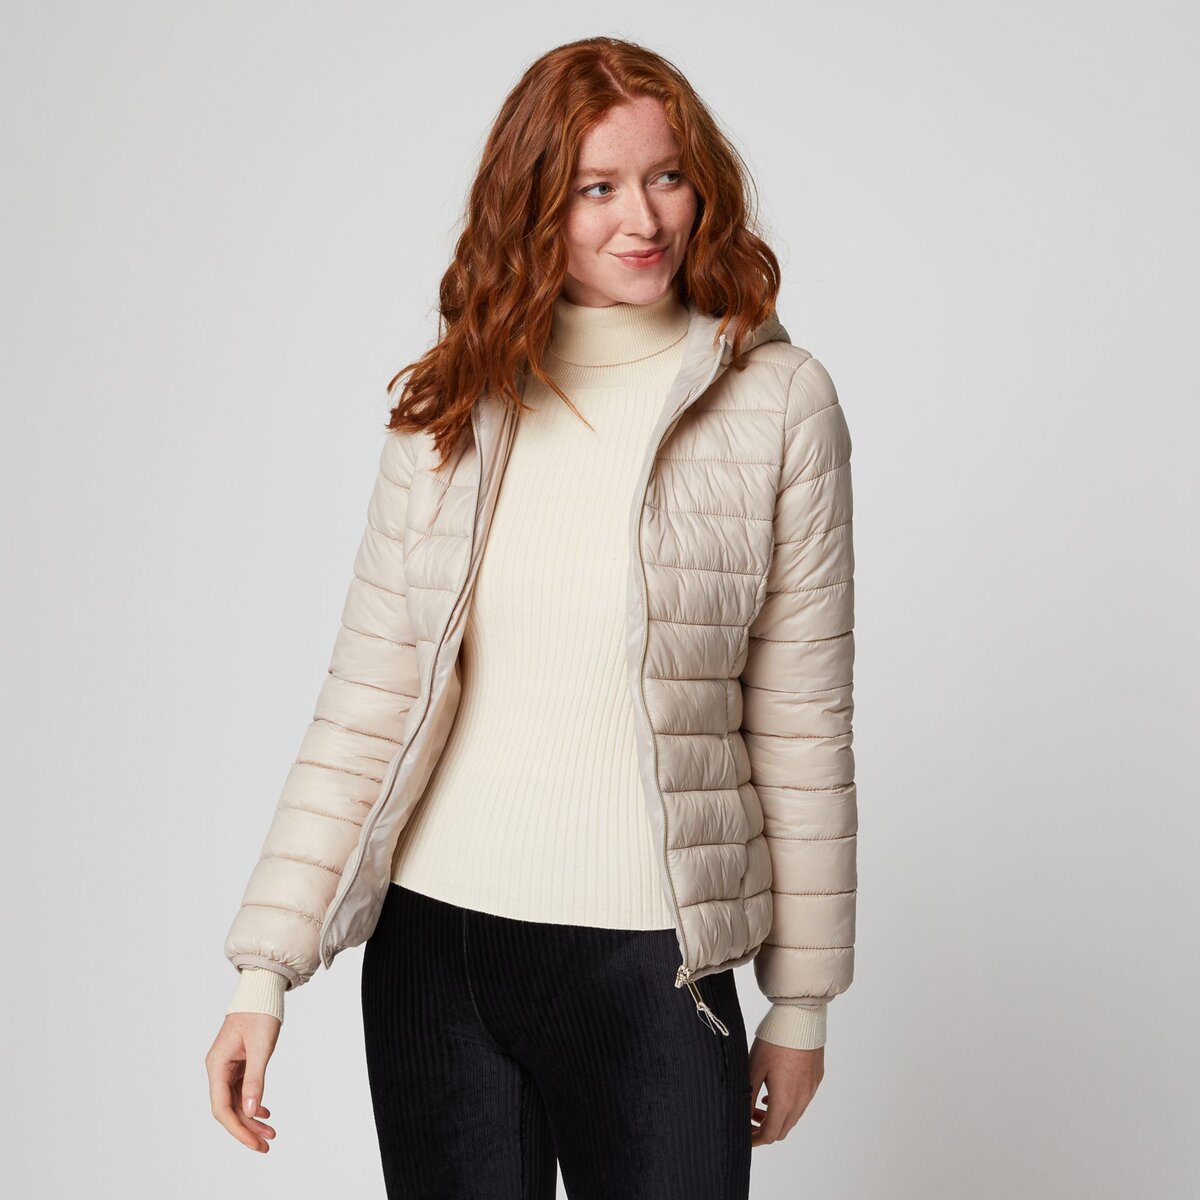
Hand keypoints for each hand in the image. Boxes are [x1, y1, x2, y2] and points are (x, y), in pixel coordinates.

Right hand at [206, 1012, 281, 1151]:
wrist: (262, 991)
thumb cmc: (260, 1013)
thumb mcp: (261, 1047)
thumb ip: (256, 1079)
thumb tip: (252, 1111)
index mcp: (217, 1065)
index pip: (222, 1107)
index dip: (238, 1128)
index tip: (254, 1142)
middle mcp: (218, 1068)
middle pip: (228, 1109)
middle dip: (246, 1129)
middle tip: (266, 1144)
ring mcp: (227, 1067)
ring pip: (236, 1102)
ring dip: (252, 1118)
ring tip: (271, 1132)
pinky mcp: (238, 1064)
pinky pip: (241, 1091)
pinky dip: (253, 1103)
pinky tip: (265, 1112)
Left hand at [748, 1036, 823, 1145]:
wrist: (801, 1018)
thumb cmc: (775, 1040)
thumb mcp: (754, 1066)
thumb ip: (747, 1094)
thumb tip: (741, 1115)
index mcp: (784, 1100)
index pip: (770, 1134)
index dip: (754, 1139)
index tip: (743, 1135)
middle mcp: (801, 1100)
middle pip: (782, 1129)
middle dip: (764, 1129)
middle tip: (749, 1118)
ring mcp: (810, 1090)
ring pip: (793, 1116)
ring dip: (776, 1116)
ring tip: (759, 1103)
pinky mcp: (815, 1079)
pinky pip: (801, 1102)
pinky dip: (787, 1104)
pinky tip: (775, 1089)